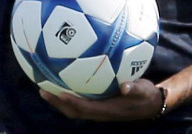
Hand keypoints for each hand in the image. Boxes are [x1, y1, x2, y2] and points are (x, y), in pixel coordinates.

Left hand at [40, 79, 164, 121]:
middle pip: (73, 110)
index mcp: (107, 110)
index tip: (59, 93)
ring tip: (45, 87)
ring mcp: (98, 109)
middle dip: (57, 102)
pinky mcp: (99, 104)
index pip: (85, 108)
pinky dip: (69, 94)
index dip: (71, 102)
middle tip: (42, 90)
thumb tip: (125, 85)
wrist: (149, 104)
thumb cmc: (146, 95)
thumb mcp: (143, 91)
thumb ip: (134, 88)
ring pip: (74, 107)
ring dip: (59, 100)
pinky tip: (65, 80)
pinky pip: (80, 100)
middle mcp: (99, 112)